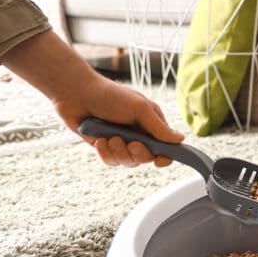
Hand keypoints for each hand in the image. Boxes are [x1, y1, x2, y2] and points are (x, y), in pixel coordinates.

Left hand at [54, 78, 183, 167]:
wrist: (77, 94)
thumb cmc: (110, 95)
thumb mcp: (139, 108)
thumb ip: (159, 127)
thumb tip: (180, 140)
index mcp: (151, 124)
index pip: (165, 147)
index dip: (164, 157)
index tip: (159, 160)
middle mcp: (138, 134)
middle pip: (146, 158)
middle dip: (138, 153)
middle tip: (130, 143)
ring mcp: (121, 142)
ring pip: (128, 162)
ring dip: (119, 152)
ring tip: (109, 137)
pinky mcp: (105, 148)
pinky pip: (111, 161)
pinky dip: (105, 153)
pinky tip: (99, 140)